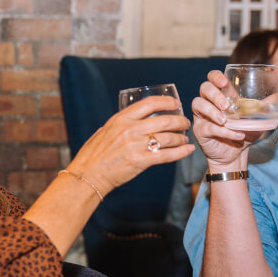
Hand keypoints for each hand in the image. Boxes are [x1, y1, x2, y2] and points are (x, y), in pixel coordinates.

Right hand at [68, 95, 193, 195]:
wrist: (88, 174)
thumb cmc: (95, 153)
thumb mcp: (107, 130)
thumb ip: (123, 123)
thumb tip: (137, 118)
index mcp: (122, 118)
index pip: (150, 103)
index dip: (167, 102)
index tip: (176, 104)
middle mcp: (130, 129)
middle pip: (165, 120)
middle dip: (180, 121)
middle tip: (185, 124)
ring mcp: (136, 145)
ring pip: (168, 138)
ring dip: (181, 138)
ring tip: (185, 139)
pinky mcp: (140, 161)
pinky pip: (167, 155)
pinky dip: (181, 152)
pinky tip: (188, 150)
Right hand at [191, 70, 255, 170]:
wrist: (237, 154)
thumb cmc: (245, 132)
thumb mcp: (258, 119)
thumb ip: (268, 107)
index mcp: (223, 95)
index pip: (213, 78)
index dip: (216, 76)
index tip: (224, 82)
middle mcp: (210, 102)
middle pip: (204, 88)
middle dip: (214, 95)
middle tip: (226, 105)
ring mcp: (203, 116)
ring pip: (198, 104)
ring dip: (212, 111)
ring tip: (226, 121)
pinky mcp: (200, 130)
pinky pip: (207, 127)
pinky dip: (223, 131)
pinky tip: (237, 135)